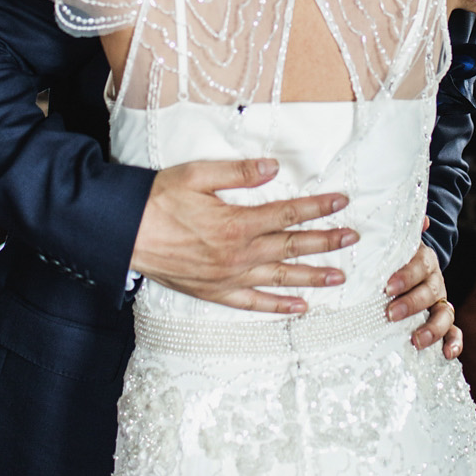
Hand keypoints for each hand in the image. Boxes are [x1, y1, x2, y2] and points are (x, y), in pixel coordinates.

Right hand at [131, 158, 356, 311]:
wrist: (122, 233)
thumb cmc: (157, 200)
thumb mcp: (196, 175)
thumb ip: (238, 172)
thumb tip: (273, 167)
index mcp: (236, 223)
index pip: (288, 213)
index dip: (318, 207)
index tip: (342, 202)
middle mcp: (237, 254)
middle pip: (291, 247)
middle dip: (326, 242)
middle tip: (353, 238)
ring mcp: (227, 277)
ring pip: (280, 278)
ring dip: (312, 276)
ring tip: (340, 276)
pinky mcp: (214, 292)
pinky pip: (253, 303)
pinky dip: (278, 306)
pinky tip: (300, 308)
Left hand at [385, 222, 462, 359]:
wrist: (413, 269)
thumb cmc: (397, 261)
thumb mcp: (397, 246)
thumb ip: (403, 233)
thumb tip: (421, 219)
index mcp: (424, 262)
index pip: (419, 267)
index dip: (406, 276)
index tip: (387, 286)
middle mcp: (435, 282)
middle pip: (430, 292)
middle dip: (412, 304)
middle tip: (391, 313)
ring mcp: (440, 302)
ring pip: (444, 314)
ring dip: (432, 328)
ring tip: (416, 340)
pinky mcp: (442, 320)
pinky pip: (454, 331)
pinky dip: (454, 342)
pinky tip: (449, 355)